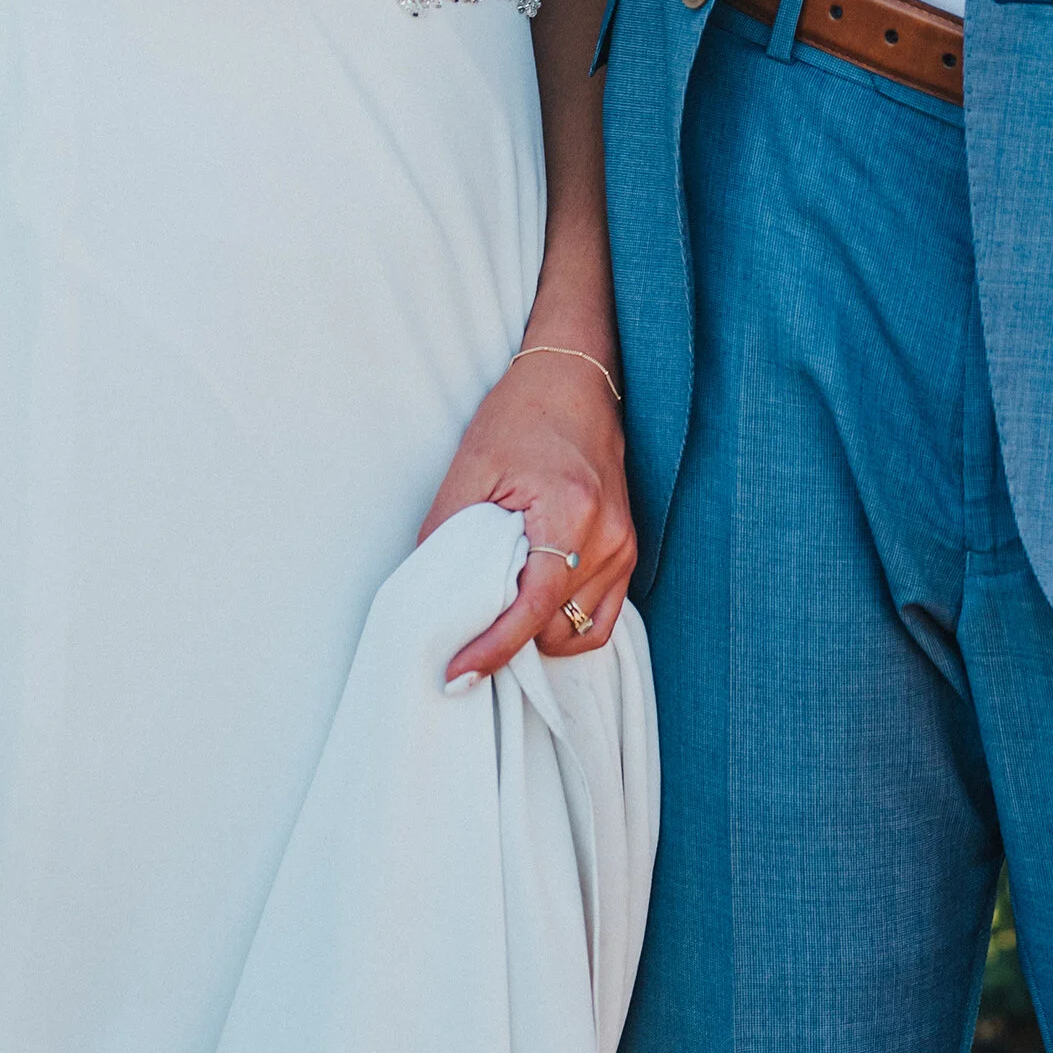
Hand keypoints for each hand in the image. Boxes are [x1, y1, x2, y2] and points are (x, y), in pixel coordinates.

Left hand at [422, 347, 637, 684]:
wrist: (576, 376)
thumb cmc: (522, 413)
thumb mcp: (472, 466)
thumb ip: (447, 531)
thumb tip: (424, 591)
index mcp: (570, 511)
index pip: (532, 607)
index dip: (492, 648)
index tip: (455, 675)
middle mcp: (607, 536)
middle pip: (556, 628)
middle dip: (510, 642)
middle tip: (465, 635)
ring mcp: (624, 545)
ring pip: (581, 630)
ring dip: (538, 638)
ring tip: (498, 619)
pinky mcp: (628, 547)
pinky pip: (603, 615)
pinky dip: (566, 627)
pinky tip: (533, 612)